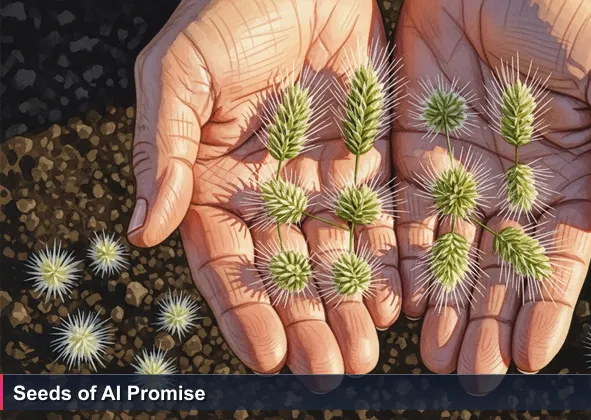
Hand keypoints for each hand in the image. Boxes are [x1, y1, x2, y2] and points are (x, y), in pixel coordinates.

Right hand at [128, 0, 400, 375]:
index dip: (245, 308)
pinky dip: (386, 259)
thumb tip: (141, 231)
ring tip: (366, 350)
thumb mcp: (180, 74)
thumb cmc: (230, 11)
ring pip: (335, 254)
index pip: (224, 260)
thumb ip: (162, 151)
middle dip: (307, 321)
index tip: (270, 354)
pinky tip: (396, 298)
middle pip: (286, 270)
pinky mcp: (368, 157)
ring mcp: (319, 177)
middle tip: (332, 369)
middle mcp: (267, 189)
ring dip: (348, 304)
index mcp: (214, 179)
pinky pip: (377, 217)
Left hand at [393, 0, 590, 373]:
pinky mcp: (415, 157)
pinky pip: (409, 219)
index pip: (557, 259)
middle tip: (473, 377)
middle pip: (501, 272)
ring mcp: (462, 178)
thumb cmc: (559, 11)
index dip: (546, 307)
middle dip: (490, 325)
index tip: (533, 356)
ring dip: (447, 308)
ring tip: (439, 357)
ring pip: (453, 257)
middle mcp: (513, 190)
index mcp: (567, 178)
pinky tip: (404, 302)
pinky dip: (406, 262)